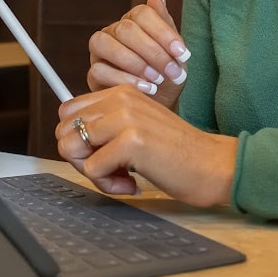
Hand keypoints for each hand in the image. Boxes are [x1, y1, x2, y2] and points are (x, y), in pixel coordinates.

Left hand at [56, 85, 236, 206]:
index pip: (67, 112)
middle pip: (64, 131)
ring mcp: (125, 117)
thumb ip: (106, 127)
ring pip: (72, 148)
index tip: (101, 155)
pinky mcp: (131, 141)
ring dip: (93, 173)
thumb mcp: (137, 127)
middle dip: (80, 158)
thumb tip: (68, 142)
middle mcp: (120, 98)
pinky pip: (92, 169)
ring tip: (121, 178)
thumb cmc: (176, 153)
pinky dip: (108, 185)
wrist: (213, 165)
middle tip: (110, 170)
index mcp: (120, 92)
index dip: (77, 140)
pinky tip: (133, 184)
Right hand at [88, 0, 190, 110]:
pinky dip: (124, 79)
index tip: (182, 53)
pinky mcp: (92, 74)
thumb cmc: (167, 76)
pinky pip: (99, 70)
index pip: (143, 13)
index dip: (163, 32)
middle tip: (173, 71)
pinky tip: (145, 89)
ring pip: (104, 43)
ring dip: (134, 62)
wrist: (161, 106)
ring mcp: (100, 52)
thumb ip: (166, 23)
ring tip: (157, 80)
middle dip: (153, 52)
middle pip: (125, 28)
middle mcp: (113, 31)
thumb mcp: (174, 52)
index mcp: (134, 20)